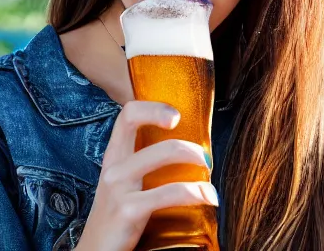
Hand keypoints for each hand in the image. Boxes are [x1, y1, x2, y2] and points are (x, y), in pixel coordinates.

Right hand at [75, 100, 217, 250]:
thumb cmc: (119, 218)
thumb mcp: (126, 185)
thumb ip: (144, 164)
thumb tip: (186, 148)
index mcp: (115, 155)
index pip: (127, 113)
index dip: (153, 107)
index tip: (177, 116)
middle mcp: (113, 165)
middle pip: (137, 120)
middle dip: (169, 116)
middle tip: (202, 151)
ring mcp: (117, 186)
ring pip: (163, 151)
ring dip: (195, 156)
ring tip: (210, 174)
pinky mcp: (127, 210)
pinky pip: (170, 192)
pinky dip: (197, 191)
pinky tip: (208, 198)